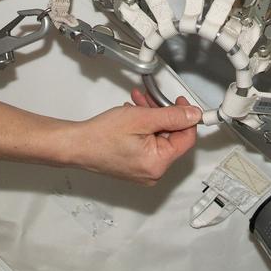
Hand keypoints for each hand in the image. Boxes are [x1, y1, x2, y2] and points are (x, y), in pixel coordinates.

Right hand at [67, 90, 199, 184]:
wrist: (76, 145)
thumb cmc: (102, 135)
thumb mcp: (142, 118)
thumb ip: (172, 116)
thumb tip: (193, 115)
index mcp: (158, 163)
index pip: (186, 139)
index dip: (186, 117)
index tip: (181, 102)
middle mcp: (153, 172)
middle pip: (171, 137)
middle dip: (163, 114)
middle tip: (153, 98)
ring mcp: (143, 171)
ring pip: (158, 138)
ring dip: (152, 118)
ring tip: (139, 103)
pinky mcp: (135, 167)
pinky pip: (148, 144)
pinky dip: (143, 128)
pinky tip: (133, 114)